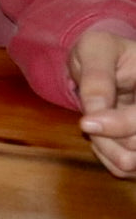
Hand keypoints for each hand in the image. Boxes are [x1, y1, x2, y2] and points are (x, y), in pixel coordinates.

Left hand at [68, 29, 135, 177]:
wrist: (103, 63)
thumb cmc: (100, 51)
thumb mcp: (95, 49)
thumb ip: (97, 78)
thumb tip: (95, 112)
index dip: (118, 125)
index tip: (86, 122)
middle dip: (106, 136)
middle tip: (87, 120)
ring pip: (132, 162)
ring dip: (105, 148)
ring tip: (94, 124)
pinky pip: (125, 169)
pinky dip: (107, 156)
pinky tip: (101, 134)